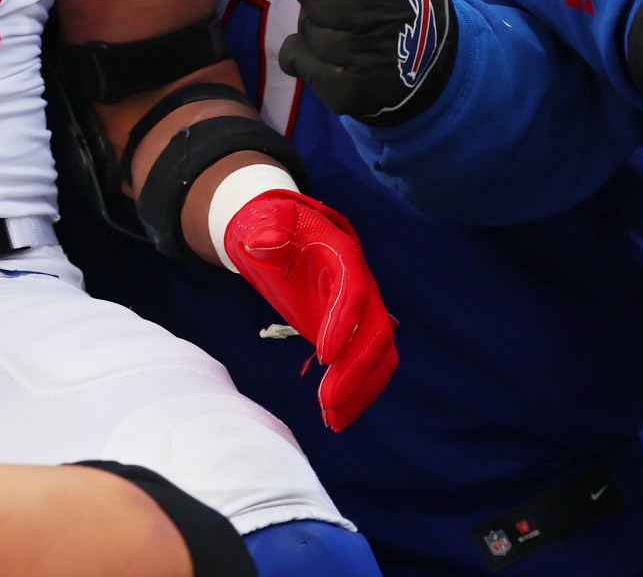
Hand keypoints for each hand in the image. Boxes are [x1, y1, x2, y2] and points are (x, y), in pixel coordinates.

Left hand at [221, 189, 397, 429]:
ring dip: (362, 391)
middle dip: (356, 371)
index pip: (354, 293)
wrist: (280, 231)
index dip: (344, 324)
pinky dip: (358, 392)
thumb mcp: (262, 221)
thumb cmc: (269, 225)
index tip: (326, 357)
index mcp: (342, 256)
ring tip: (333, 421)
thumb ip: (265, 229)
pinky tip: (336, 416)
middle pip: (376, 334)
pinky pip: (368, 365)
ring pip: (380, 357)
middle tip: (327, 403)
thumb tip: (265, 241)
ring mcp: (361, 311)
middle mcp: (361, 286)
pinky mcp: (353, 332)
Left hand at [265, 0, 455, 123]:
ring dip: (316, 28)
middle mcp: (380, 13)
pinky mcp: (356, 91)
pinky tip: (331, 54)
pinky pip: (296, 62)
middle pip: (308, 2)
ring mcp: (369, 57)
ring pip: (306, 33)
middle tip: (343, 2)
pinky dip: (302, 56)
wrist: (433, 48)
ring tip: (347, 28)